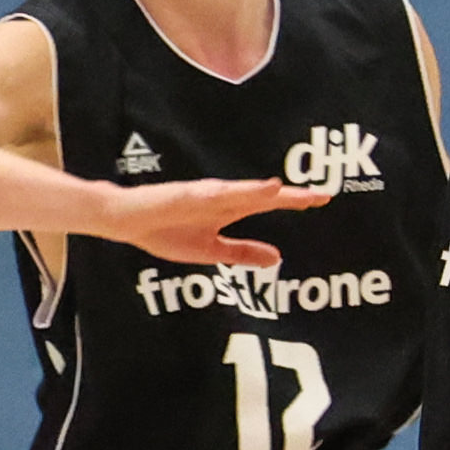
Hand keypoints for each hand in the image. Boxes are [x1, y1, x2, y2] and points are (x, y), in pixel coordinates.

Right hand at [86, 176, 331, 272]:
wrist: (127, 221)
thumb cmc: (165, 231)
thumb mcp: (211, 251)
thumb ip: (243, 252)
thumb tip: (278, 258)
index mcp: (228, 210)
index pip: (268, 205)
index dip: (295, 202)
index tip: (323, 199)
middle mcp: (221, 198)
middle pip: (262, 196)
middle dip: (290, 196)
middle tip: (322, 194)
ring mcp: (203, 196)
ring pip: (239, 192)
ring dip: (263, 191)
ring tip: (286, 190)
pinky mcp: (183, 196)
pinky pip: (209, 195)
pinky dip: (228, 192)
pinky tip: (239, 193)